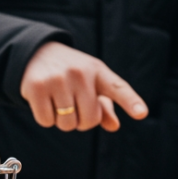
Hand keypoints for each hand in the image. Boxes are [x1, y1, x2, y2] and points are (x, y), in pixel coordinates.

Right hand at [19, 42, 147, 131]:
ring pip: (66, 124)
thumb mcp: (91, 83)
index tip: (142, 113)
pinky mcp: (36, 87)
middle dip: (81, 122)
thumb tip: (114, 126)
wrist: (36, 53)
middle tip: (74, 107)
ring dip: (62, 121)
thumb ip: (104, 106)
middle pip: (88, 120)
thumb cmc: (71, 74)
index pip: (117, 88)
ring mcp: (57, 79)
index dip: (130, 102)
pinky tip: (44, 101)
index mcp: (98, 71)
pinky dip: (45, 118)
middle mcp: (79, 73)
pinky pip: (46, 121)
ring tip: (58, 102)